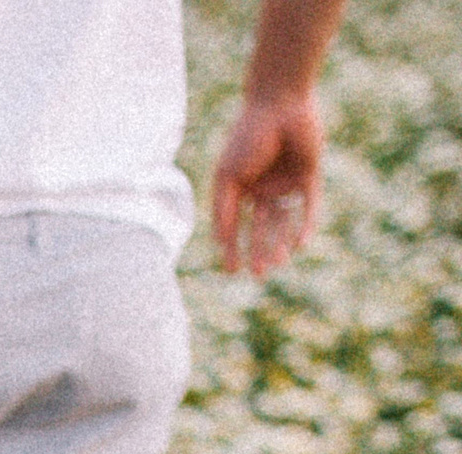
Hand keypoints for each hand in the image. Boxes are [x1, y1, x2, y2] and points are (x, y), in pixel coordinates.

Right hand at [212, 93, 324, 276]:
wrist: (279, 104)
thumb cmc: (246, 138)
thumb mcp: (228, 177)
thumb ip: (223, 208)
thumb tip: (220, 241)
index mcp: (239, 189)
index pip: (234, 226)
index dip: (232, 248)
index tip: (231, 271)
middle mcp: (263, 189)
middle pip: (260, 228)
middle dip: (259, 251)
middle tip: (259, 274)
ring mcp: (286, 183)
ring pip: (283, 221)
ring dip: (279, 242)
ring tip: (277, 263)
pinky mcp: (308, 176)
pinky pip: (308, 206)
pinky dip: (304, 224)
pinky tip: (300, 243)